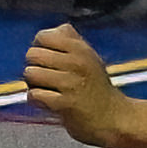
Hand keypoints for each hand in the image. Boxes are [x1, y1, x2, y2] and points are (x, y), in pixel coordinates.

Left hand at [23, 22, 132, 147]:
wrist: (116, 120)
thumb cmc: (96, 87)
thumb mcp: (89, 58)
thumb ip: (71, 40)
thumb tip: (57, 28)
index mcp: (81, 49)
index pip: (43, 37)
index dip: (40, 48)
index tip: (49, 61)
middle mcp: (77, 63)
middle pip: (32, 55)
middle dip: (35, 67)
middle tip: (49, 80)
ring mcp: (72, 84)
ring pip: (30, 74)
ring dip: (35, 85)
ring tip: (50, 91)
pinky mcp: (66, 104)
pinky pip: (35, 95)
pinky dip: (37, 101)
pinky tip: (51, 104)